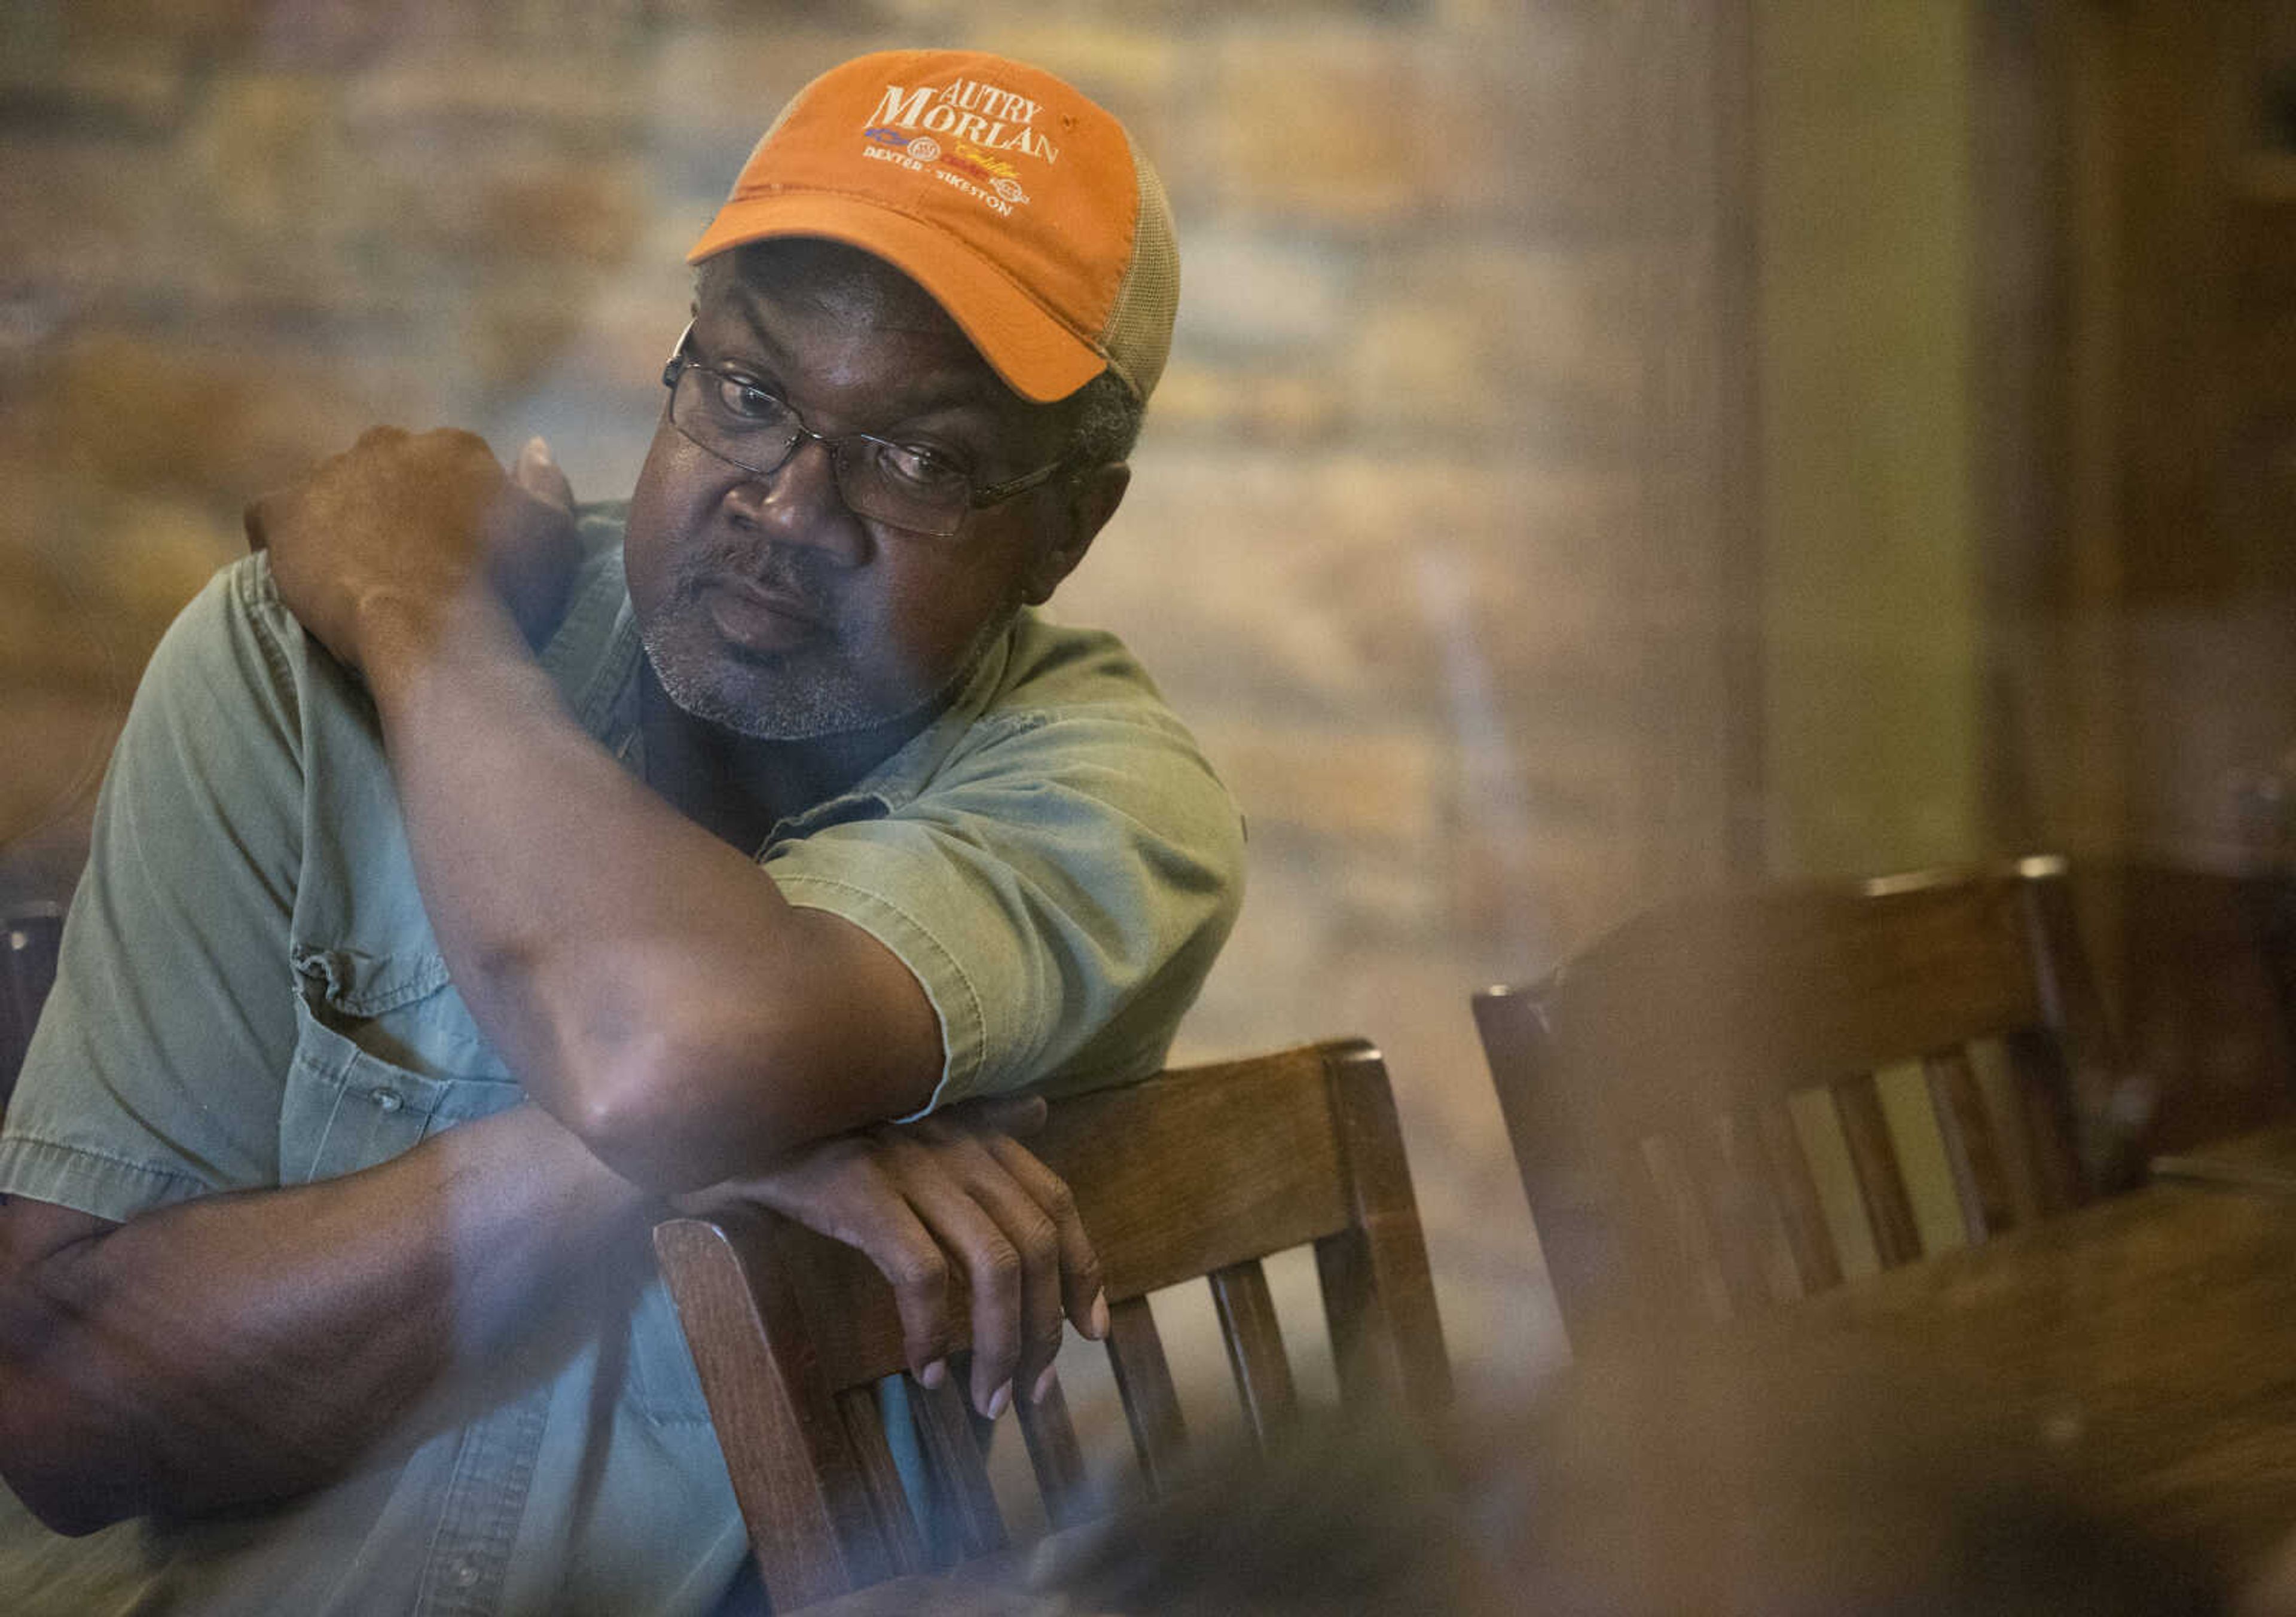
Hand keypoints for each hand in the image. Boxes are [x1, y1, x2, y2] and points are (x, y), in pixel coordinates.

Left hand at [245, 427, 578, 670]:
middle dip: (394, 506)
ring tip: (358, 576)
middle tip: (409, 565)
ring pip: (332, 491)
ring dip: (341, 521)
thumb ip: (546, 484)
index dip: (453, 512)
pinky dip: (283, 537)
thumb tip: (533, 445)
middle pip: (388, 469)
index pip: (449, 466)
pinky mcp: (286, 513)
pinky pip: (272, 515)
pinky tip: (300, 571)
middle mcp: (389, 444)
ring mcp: (331, 476)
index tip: (459, 554)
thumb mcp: (556, 536)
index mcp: (454, 447)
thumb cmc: (508, 593)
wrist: (438, 637)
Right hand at [691, 1095, 1108, 1418]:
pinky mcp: (861, 1192)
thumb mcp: (907, 1114)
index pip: (1054, 1202)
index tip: (1090, 1332)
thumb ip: (979, 1118)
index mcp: (973, 1132)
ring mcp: (910, 1165)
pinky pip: (921, 1273)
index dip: (1083, 1269)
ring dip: (999, 1344)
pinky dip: (932, 1330)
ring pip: (993, 1264)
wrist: (730, 1107)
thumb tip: (1040, 1109)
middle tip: (1030, 1391)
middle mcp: (955, 1143)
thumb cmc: (820, 1122)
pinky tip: (924, 1369)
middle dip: (1044, 1330)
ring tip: (986, 1398)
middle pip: (1033, 1245)